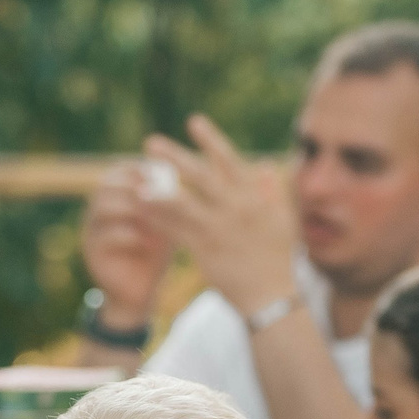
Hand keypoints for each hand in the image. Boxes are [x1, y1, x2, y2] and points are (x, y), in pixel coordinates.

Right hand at [81, 163, 174, 328]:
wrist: (140, 292)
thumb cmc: (154, 253)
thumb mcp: (164, 223)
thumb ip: (166, 201)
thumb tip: (176, 173)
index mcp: (113, 198)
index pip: (119, 170)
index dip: (139, 169)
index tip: (163, 175)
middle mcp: (97, 211)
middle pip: (105, 183)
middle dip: (133, 185)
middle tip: (156, 193)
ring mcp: (91, 231)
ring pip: (102, 207)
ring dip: (131, 208)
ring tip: (154, 217)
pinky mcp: (92, 253)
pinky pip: (106, 236)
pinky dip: (130, 236)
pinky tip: (150, 244)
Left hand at [144, 114, 298, 316]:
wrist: (271, 298)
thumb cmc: (278, 259)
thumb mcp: (283, 220)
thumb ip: (271, 190)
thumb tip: (262, 164)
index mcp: (254, 198)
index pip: (229, 161)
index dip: (211, 139)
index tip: (193, 121)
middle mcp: (234, 209)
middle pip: (200, 176)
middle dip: (174, 157)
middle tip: (150, 142)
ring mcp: (218, 230)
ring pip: (182, 202)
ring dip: (157, 188)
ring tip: (136, 180)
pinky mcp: (204, 251)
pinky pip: (175, 231)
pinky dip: (158, 220)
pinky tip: (141, 210)